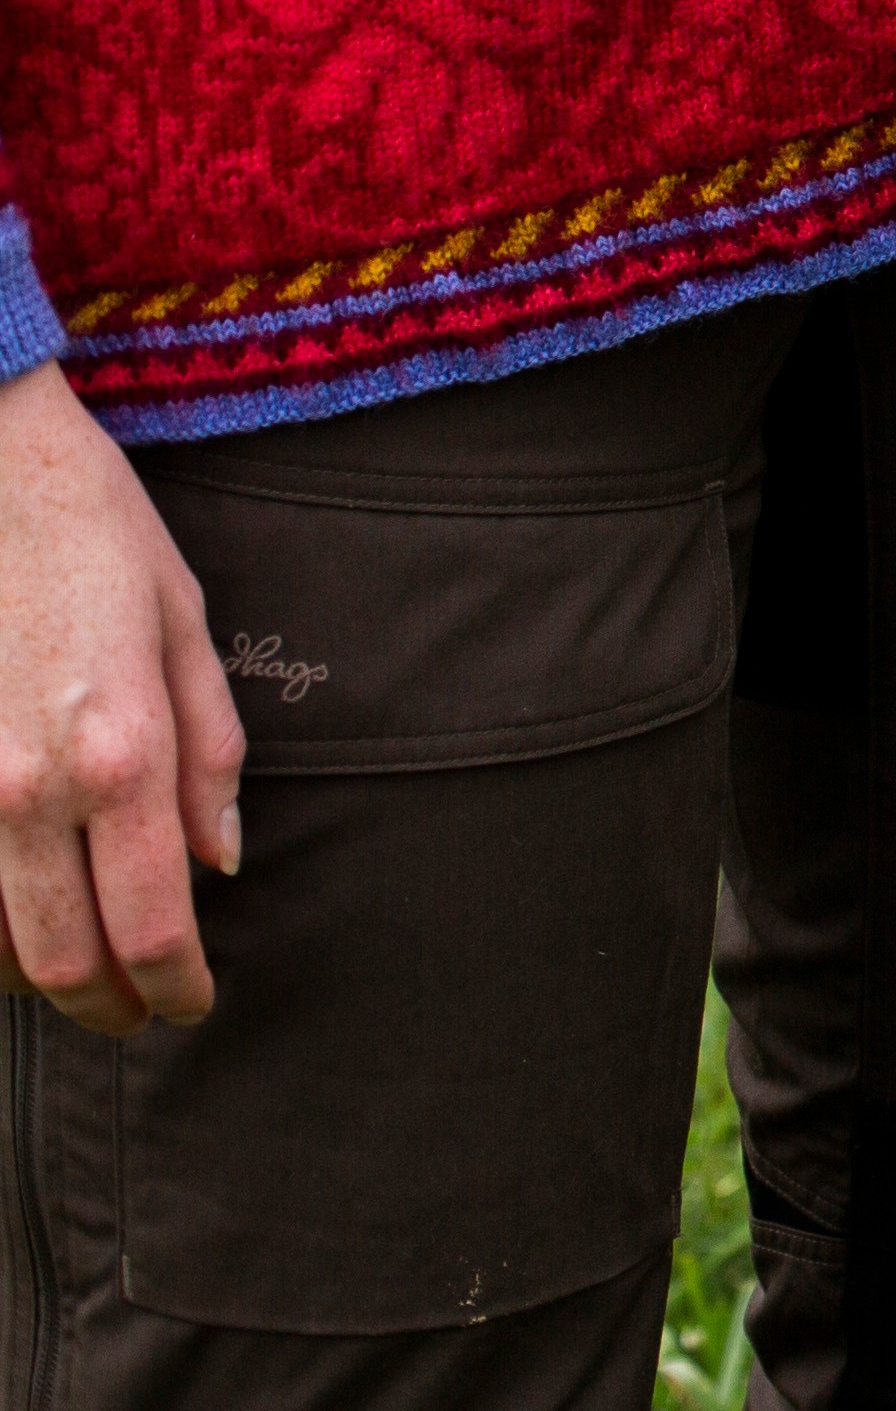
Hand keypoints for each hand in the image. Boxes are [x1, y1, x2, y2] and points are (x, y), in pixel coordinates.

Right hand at [0, 366, 243, 1034]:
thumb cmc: (96, 534)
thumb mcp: (186, 628)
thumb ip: (209, 755)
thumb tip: (221, 859)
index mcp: (120, 752)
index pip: (153, 922)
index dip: (176, 985)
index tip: (193, 1004)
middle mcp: (28, 787)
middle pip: (61, 956)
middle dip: (106, 1004)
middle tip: (139, 1015)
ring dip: (41, 976)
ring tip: (86, 978)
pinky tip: (18, 920)